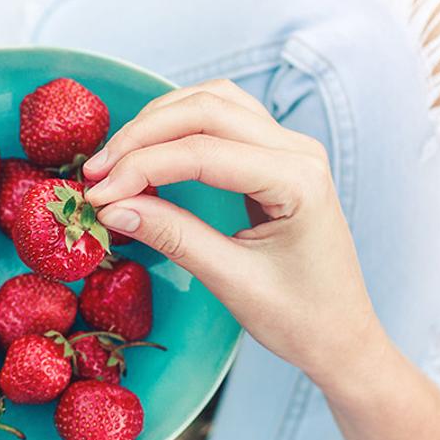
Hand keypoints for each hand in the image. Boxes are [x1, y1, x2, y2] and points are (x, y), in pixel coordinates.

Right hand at [81, 79, 387, 389]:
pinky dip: (180, 125)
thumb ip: (174, 236)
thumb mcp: (231, 282)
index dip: (142, 167)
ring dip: (159, 122)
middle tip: (96, 174)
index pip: (204, 152)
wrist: (342, 336)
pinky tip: (149, 150)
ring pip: (214, 102)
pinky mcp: (277, 156)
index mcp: (298, 181)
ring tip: (116, 161)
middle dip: (143, 137)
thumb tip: (113, 207)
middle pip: (207, 110)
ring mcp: (291, 148)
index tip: (97, 195)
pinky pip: (224, 117)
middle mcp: (299, 151)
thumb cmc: (300, 318)